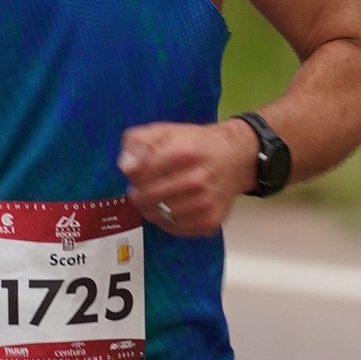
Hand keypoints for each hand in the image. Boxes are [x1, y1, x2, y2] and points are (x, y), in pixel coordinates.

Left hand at [118, 117, 260, 236]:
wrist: (234, 158)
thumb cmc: (194, 144)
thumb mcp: (164, 131)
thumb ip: (138, 143)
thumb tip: (126, 168)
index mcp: (183, 152)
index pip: (138, 175)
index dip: (134, 174)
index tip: (142, 171)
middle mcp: (196, 180)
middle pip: (145, 198)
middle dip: (139, 192)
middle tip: (149, 186)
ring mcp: (204, 203)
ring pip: (157, 216)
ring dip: (152, 208)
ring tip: (162, 195)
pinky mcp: (209, 222)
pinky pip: (173, 228)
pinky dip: (168, 220)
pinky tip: (175, 205)